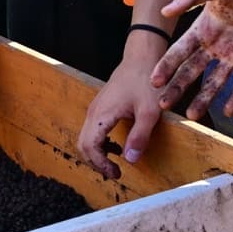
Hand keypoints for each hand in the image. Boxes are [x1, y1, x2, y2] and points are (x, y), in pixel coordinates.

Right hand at [78, 33, 170, 179]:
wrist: (141, 58)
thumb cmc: (146, 82)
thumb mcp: (149, 111)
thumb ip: (140, 136)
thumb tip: (130, 160)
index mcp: (102, 114)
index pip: (90, 147)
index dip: (101, 164)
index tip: (117, 173)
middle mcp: (93, 112)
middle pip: (83, 145)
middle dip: (96, 162)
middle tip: (115, 172)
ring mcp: (95, 108)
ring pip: (86, 138)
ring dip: (97, 154)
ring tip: (115, 162)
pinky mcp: (100, 107)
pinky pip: (92, 130)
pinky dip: (99, 143)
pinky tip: (116, 146)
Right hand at [151, 0, 232, 120]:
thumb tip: (164, 11)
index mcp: (203, 29)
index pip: (180, 51)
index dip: (166, 66)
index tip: (154, 81)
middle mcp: (216, 46)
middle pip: (192, 71)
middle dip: (178, 88)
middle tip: (163, 104)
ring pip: (216, 82)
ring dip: (203, 99)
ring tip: (192, 115)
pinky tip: (230, 112)